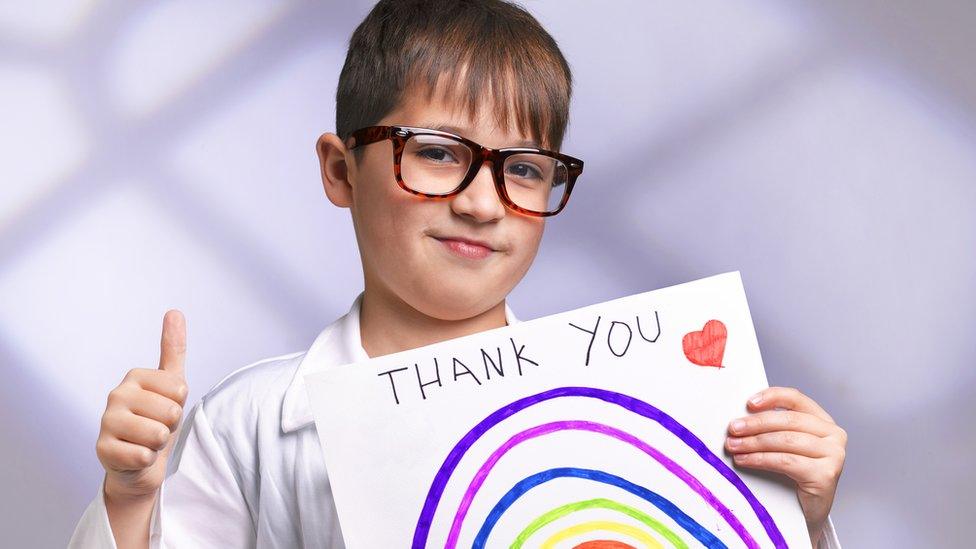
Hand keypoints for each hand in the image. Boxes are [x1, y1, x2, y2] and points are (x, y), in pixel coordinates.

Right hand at [96, 310, 188, 502]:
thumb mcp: (172, 385)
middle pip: (170, 412)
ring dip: (159, 444)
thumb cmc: (157, 419)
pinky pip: (143, 456)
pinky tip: (135, 456)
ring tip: (147, 441)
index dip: (180, 404)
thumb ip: (173, 349)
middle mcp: (116, 395)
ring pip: (157, 435)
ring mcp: (106, 422)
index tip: (166, 407)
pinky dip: (146, 460)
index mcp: (135, 376)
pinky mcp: (102, 450)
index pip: (179, 390)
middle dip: (170, 426)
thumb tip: (175, 311)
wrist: (139, 461)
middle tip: (157, 427)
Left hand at [725, 386, 845, 545]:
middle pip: (788, 420)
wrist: (806, 513)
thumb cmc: (792, 477)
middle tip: (733, 429)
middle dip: (755, 424)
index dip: (771, 397)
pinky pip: (786, 461)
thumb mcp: (784, 446)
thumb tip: (740, 417)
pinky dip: (760, 459)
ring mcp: (834, 455)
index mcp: (823, 422)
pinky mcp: (826, 474)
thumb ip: (772, 428)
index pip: (796, 399)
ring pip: (785, 440)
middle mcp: (833, 435)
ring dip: (754, 443)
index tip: (748, 403)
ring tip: (733, 446)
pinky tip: (744, 460)